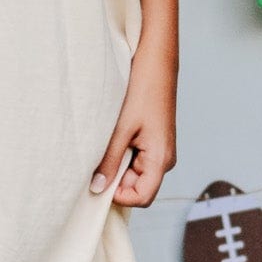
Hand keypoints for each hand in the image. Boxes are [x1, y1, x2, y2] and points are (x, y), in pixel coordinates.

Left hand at [90, 56, 176, 206]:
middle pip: (137, 187)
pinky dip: (122, 154)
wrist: (156, 63)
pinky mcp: (154, 141)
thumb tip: (97, 188)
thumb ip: (109, 161)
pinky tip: (114, 137)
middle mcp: (164, 159)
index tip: (100, 180)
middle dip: (116, 179)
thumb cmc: (143, 91)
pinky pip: (136, 159)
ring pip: (135, 173)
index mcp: (161, 159)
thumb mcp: (120, 129)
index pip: (142, 198)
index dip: (120, 196)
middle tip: (99, 157)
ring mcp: (160, 151)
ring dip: (118, 165)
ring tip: (107, 142)